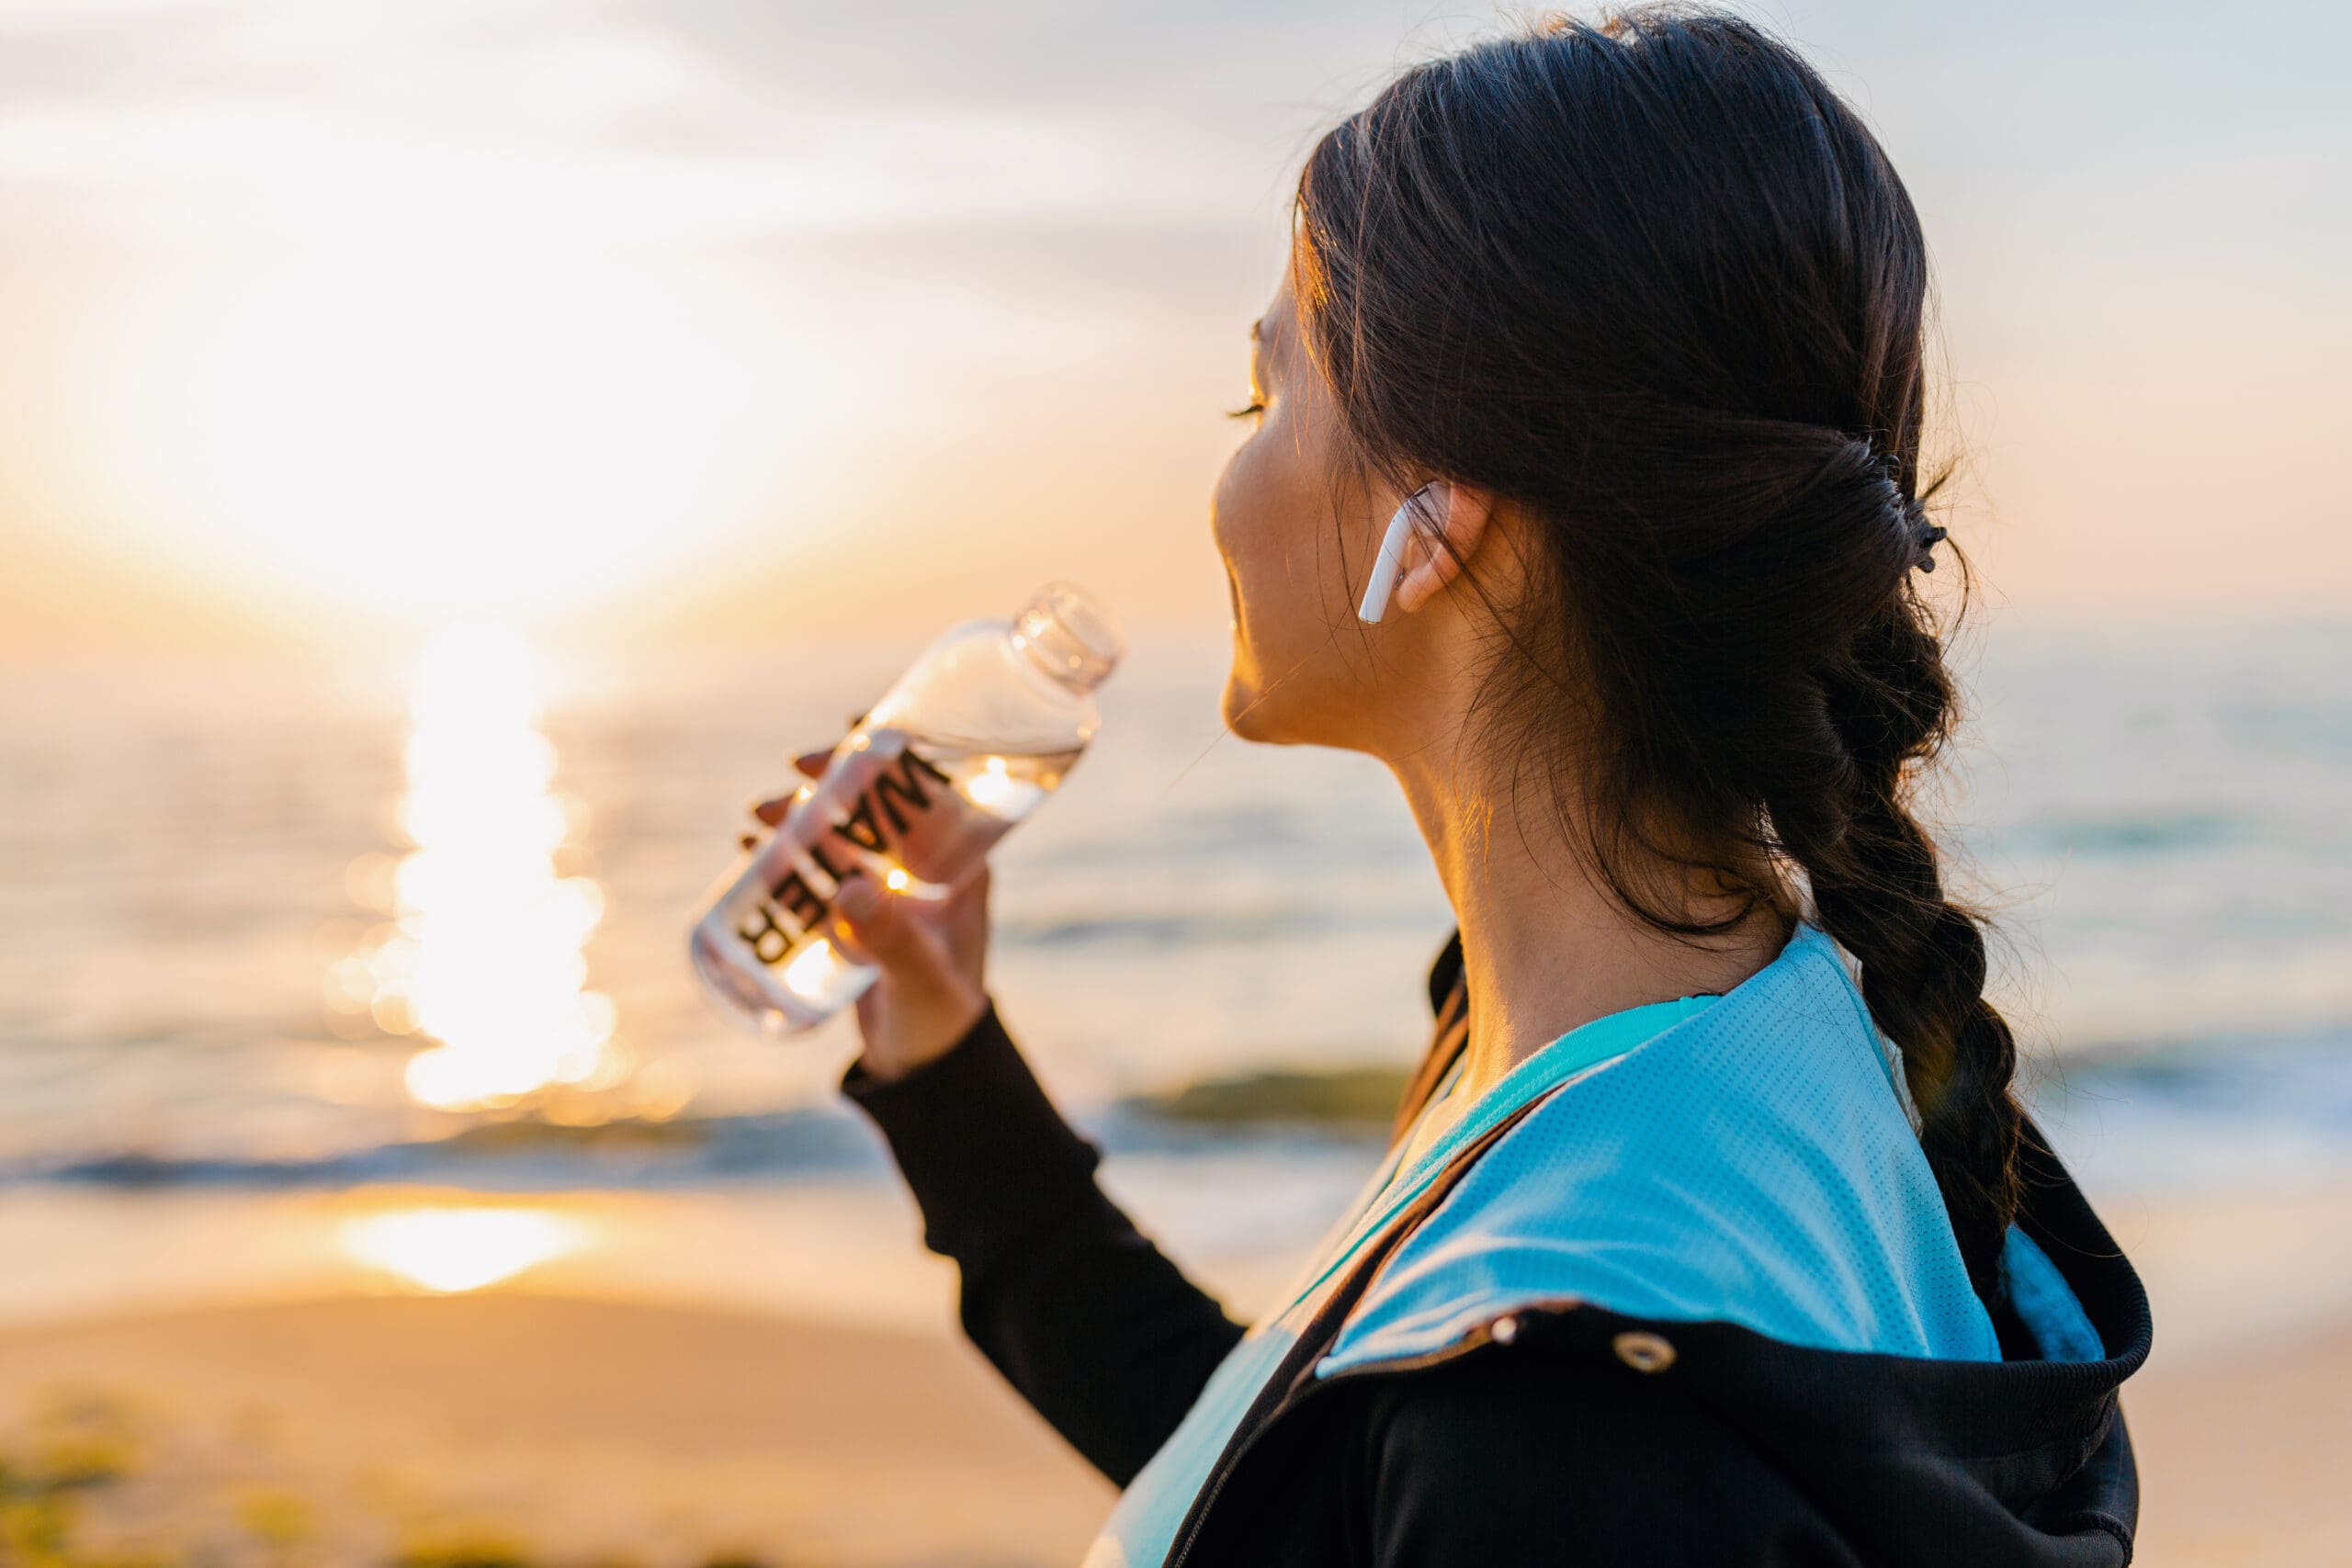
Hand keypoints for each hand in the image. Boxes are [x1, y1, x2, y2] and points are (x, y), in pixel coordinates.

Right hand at [750, 749, 992, 1081]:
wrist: (928, 1072)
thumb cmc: (943, 1024)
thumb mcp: (921, 980)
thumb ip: (894, 942)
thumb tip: (848, 889)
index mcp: (961, 870)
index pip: (928, 795)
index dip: (891, 758)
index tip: (849, 734)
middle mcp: (926, 873)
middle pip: (875, 808)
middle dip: (829, 787)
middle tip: (785, 785)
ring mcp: (888, 894)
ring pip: (841, 838)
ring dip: (800, 822)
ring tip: (754, 822)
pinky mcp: (856, 920)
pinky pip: (819, 875)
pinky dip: (787, 858)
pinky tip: (752, 851)